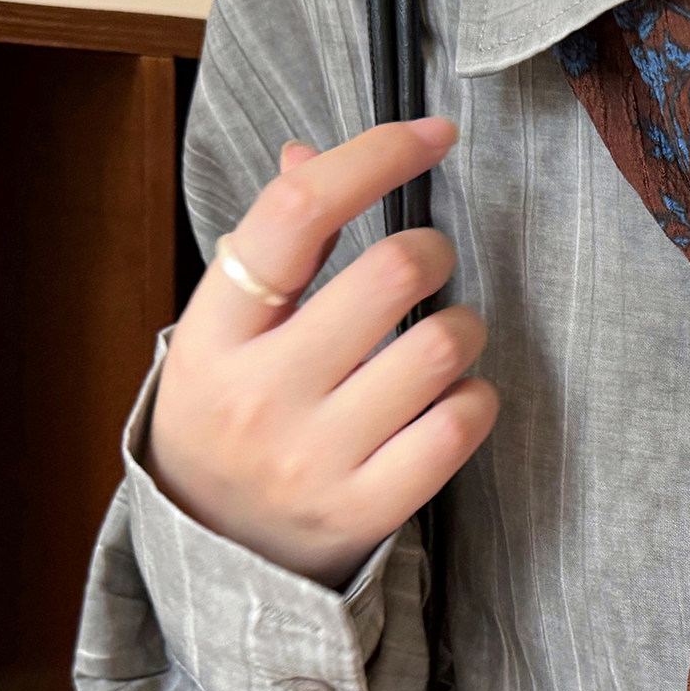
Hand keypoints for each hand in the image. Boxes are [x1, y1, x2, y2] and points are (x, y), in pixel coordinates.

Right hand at [144, 117, 496, 589]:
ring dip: (463, 326)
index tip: (430, 134)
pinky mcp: (366, 510)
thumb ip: (271, 250)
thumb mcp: (222, 336)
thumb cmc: (230, 423)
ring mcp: (314, 460)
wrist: (217, 556)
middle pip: (391, 272)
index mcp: (213, 334)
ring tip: (443, 340)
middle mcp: (260, 395)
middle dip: (433, 250)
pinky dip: (476, 399)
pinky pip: (459, 428)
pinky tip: (455, 399)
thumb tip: (313, 156)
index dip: (374, 156)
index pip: (296, 214)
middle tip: (428, 265)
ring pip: (441, 348)